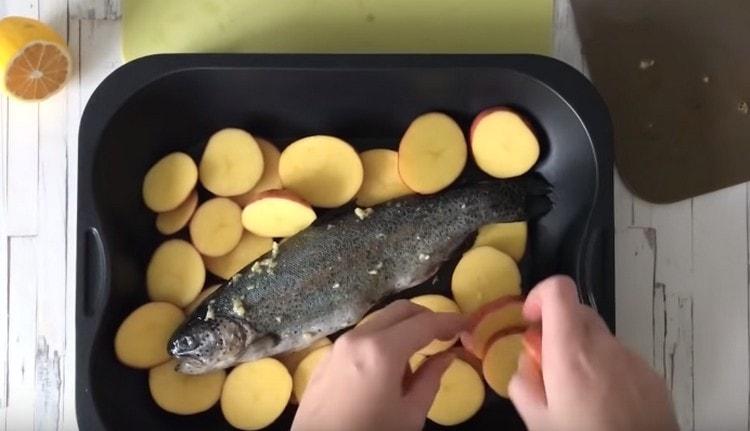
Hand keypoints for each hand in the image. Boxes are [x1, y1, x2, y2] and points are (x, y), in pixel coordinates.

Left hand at [291, 300, 465, 430]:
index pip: (425, 323)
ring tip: (417, 358)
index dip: (451, 320)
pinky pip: (361, 337)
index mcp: (383, 350)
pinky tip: (388, 369)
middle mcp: (358, 337)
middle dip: (427, 317)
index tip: (469, 323)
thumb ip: (431, 379)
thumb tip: (446, 356)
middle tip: (446, 335)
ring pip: (379, 321)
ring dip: (403, 329)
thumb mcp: (409, 416)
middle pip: (400, 310)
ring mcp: (338, 346)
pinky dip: (381, 340)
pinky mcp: (326, 358)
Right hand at [509, 276, 678, 430]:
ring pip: (600, 339)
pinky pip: (622, 360)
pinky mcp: (653, 376)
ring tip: (580, 395)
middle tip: (549, 366)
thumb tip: (527, 363)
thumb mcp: (536, 420)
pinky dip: (607, 371)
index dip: (539, 296)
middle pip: (577, 313)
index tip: (531, 322)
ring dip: (584, 354)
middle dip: (558, 330)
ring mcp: (633, 359)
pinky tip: (606, 405)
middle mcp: (605, 345)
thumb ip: (522, 382)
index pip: (558, 289)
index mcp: (571, 350)